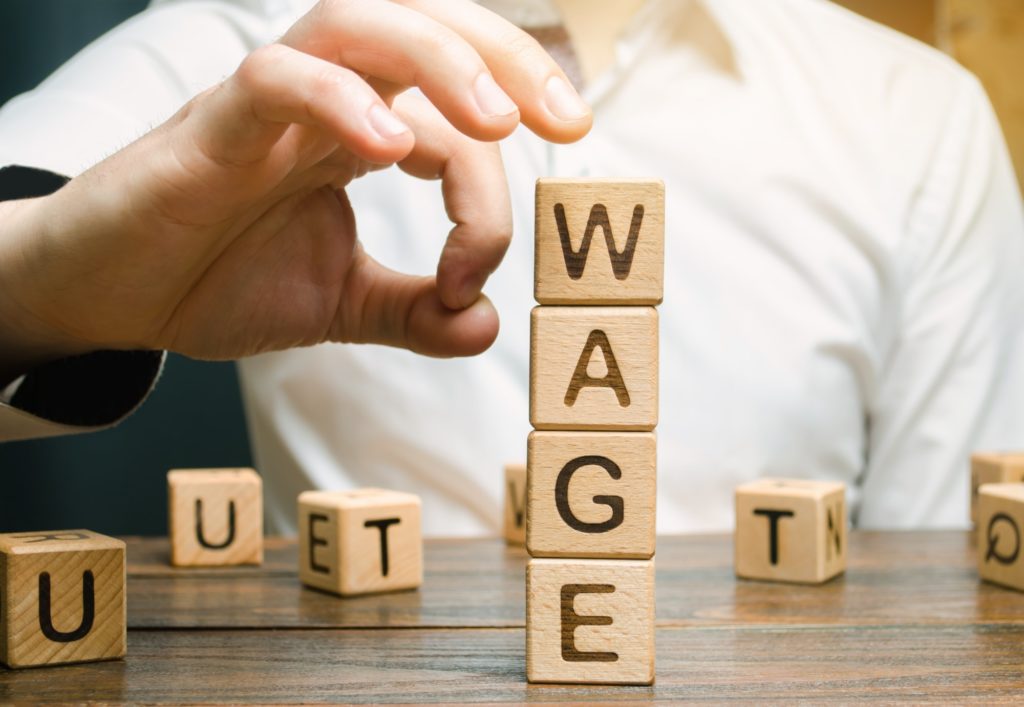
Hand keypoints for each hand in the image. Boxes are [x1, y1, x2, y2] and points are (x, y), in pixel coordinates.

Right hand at [0, 0, 590, 382]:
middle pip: (428, 24)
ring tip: (497, 120)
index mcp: (362, 134)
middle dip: (511, 58)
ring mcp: (269, 104)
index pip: (457, 131)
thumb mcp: (338, 304)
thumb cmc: (217, 278)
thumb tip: (487, 323)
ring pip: (361, 24)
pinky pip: (278, 78)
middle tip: (571, 120)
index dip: (489, 199)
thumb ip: (411, 309)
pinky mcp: (212, 124)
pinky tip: (386, 148)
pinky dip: (338, 100)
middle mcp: (327, 102)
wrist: (113, 294)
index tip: (475, 278)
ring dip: (444, 60)